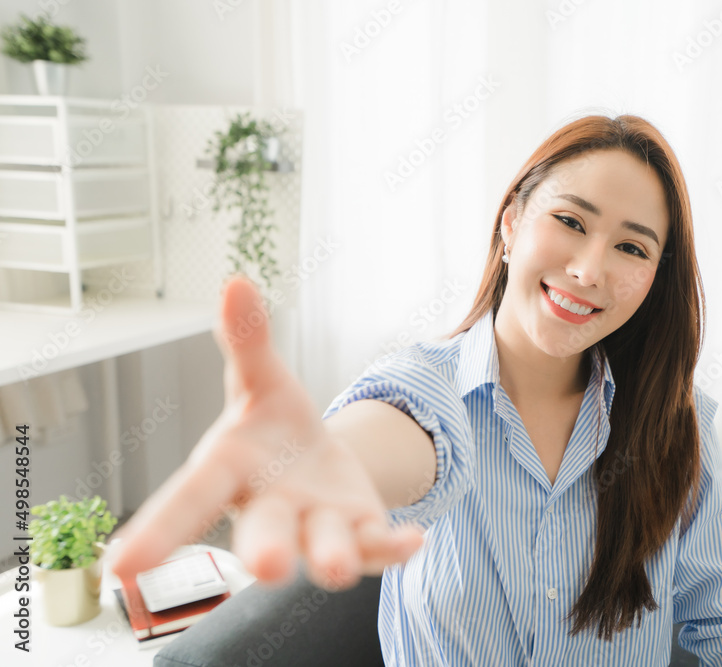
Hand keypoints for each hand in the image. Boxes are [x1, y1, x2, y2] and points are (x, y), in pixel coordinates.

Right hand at [108, 275, 422, 589]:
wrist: (317, 463)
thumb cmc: (272, 427)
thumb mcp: (262, 382)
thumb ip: (247, 342)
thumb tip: (235, 283)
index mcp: (230, 472)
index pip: (190, 499)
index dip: (156, 531)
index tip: (119, 568)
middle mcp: (270, 511)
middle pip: (264, 532)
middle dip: (266, 550)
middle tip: (268, 566)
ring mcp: (316, 530)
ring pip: (323, 547)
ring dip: (334, 556)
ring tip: (339, 569)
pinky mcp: (359, 534)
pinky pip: (375, 544)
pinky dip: (391, 546)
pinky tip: (414, 539)